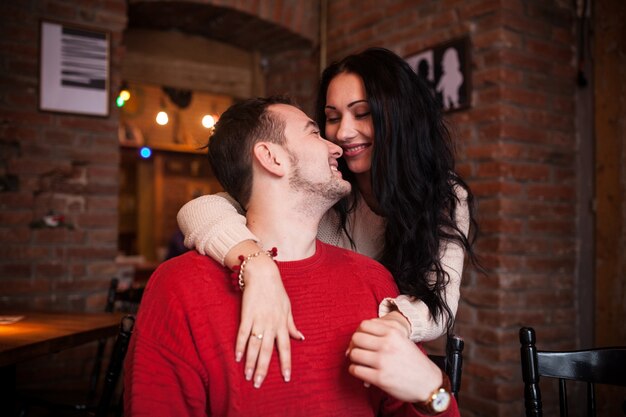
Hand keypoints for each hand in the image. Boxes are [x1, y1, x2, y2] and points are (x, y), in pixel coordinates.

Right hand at [233, 251, 303, 387]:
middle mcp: (271, 324)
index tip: (286, 378)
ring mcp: (258, 320)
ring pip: (255, 346)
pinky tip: (237, 358)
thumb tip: (301, 338)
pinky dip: (240, 346)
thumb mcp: (288, 308)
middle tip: (258, 384)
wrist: (263, 274)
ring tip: (248, 376)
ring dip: (251, 362)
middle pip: (267, 351)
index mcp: (282, 324)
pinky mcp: (246, 315)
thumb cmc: (277, 291)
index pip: (285, 348)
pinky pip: (243, 334)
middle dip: (263, 369)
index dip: (285, 364)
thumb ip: (292, 325)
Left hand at [347, 318, 441, 402]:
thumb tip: (356, 338)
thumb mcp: (402, 340)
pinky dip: (355, 371)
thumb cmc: (413, 361)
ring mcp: (383, 361)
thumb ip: (383, 334)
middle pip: (356, 338)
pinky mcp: (379, 378)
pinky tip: (362, 372)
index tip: (363, 341)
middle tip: (359, 352)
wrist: (428, 383)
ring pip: (353, 354)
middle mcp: (387, 344)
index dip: (360, 332)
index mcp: (394, 332)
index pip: (364, 325)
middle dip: (355, 345)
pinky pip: (355, 370)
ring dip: (354, 359)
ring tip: (361, 363)